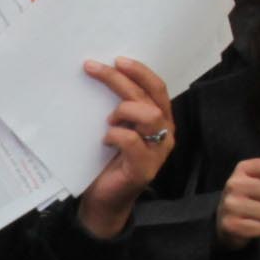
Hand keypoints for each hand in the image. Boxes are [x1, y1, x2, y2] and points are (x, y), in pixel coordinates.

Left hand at [75, 56, 175, 238]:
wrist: (104, 200)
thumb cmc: (109, 162)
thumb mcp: (116, 128)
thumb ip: (119, 108)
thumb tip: (101, 75)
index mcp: (160, 120)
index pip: (157, 88)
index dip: (140, 72)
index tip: (117, 60)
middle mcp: (165, 134)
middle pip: (148, 96)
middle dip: (120, 80)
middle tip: (93, 69)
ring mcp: (158, 152)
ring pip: (148, 115)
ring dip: (122, 110)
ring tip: (107, 120)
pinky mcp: (144, 169)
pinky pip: (132, 140)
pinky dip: (115, 135)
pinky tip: (105, 141)